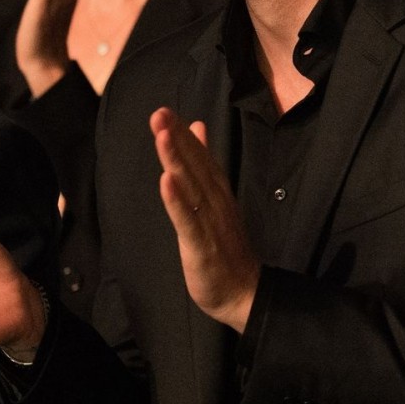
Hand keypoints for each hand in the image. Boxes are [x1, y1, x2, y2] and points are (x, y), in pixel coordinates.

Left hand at [151, 108, 258, 332]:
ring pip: (191, 187)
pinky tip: (166, 181)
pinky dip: (177, 201)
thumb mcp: (215, 200)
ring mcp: (210, 222)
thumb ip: (205, 164)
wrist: (244, 293)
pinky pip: (188, 221)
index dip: (182, 134)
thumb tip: (197, 128)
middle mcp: (216, 202)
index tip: (165, 111)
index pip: (200, 158)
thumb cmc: (227, 248)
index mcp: (218, 192)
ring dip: (177, 160)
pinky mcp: (202, 245)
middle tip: (159, 113)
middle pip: (195, 166)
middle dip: (177, 139)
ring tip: (162, 136)